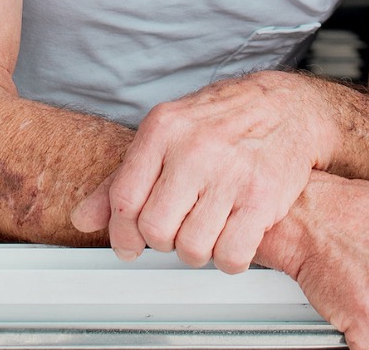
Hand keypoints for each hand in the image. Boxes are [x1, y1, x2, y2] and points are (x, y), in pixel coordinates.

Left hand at [73, 70, 339, 270]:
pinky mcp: (263, 198)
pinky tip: (229, 240)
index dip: (121, 232)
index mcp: (162, 130)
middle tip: (173, 234)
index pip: (123, 198)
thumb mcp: (164, 135)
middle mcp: (194, 149)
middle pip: (155, 228)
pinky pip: (231, 255)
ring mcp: (230, 173)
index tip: (128, 245)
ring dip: (194, 252)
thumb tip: (82, 218)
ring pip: (192, 248)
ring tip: (203, 234)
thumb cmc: (218, 123)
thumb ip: (122, 178)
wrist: (285, 108)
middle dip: (160, 242)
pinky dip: (227, 260)